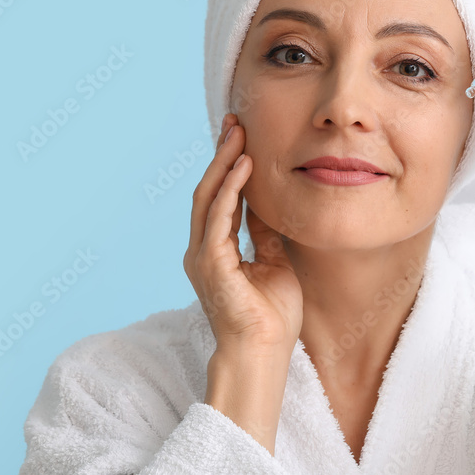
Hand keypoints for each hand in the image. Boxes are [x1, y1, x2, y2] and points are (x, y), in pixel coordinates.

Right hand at [183, 113, 303, 355]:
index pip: (219, 197)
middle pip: (208, 190)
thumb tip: (266, 203)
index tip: (240, 135)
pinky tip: (243, 166)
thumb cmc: (271, 315)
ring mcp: (202, 256)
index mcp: (214, 250)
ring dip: (223, 162)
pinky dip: (231, 188)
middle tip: (235, 122)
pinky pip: (219, 217)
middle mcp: (202, 249)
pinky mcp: (210, 263)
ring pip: (208, 197)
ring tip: (238, 133)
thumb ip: (262, 232)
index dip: (228, 165)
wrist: (264, 353)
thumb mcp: (272, 261)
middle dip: (221, 154)